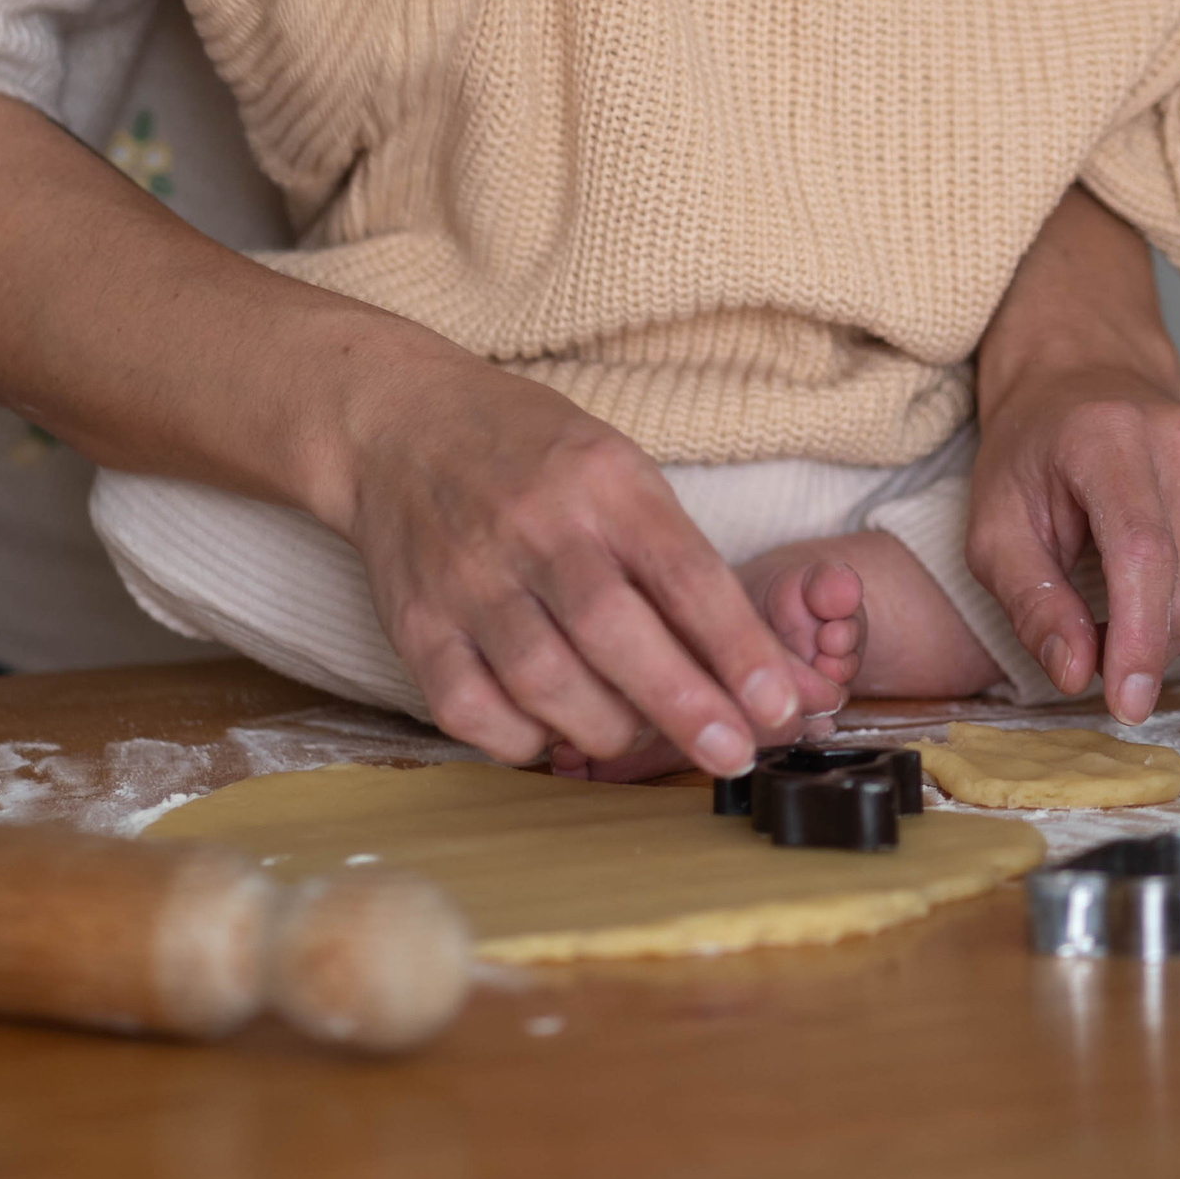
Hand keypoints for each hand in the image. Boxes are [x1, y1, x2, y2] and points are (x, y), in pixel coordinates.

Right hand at [329, 331, 834, 772]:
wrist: (400, 425)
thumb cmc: (533, 458)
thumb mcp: (619, 473)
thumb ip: (679, 564)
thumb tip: (758, 671)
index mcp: (602, 479)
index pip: (683, 571)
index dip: (737, 646)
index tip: (779, 704)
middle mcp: (534, 526)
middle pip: (614, 632)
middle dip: (683, 705)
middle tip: (731, 753)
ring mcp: (467, 577)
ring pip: (545, 684)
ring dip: (607, 730)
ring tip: (636, 733)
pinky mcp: (415, 624)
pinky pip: (471, 711)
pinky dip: (521, 740)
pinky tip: (549, 729)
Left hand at [968, 189, 1179, 719]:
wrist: (1083, 385)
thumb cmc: (1033, 461)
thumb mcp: (994, 530)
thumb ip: (1030, 602)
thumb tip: (1075, 675)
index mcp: (1108, 439)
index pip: (1144, 555)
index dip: (1140, 641)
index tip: (1128, 706)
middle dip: (1143, 646)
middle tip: (1092, 632)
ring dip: (1178, 634)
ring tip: (1128, 599)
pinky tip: (1177, 585)